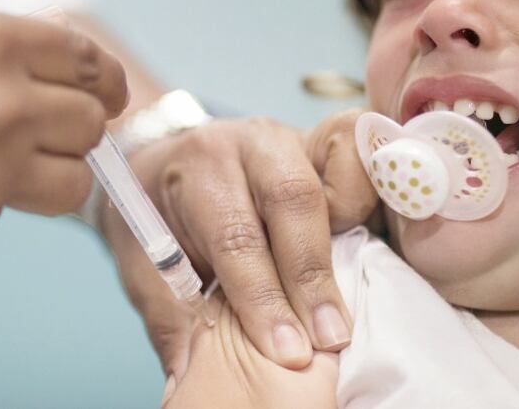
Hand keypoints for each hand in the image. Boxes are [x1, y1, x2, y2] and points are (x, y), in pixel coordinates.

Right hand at [0, 0, 126, 255]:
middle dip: (78, 125)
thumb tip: (32, 55)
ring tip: (6, 162)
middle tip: (53, 127)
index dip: (105, 78)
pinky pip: (0, 214)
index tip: (109, 92)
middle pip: (91, 125)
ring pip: (70, 185)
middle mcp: (2, 107)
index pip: (86, 60)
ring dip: (51, 173)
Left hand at [100, 110, 377, 385]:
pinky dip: (369, 199)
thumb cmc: (159, 219)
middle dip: (312, 278)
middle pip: (293, 201)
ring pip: (337, 175)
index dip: (264, 297)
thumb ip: (177, 318)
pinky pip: (361, 160)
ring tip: (351, 304)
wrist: (164, 165)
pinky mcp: (328, 145)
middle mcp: (251, 142)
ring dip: (350, 239)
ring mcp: (296, 137)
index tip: (286, 351)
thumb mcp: (149, 267)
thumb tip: (192, 382)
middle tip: (329, 341)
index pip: (236, 234)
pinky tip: (362, 250)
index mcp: (200, 167)